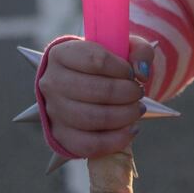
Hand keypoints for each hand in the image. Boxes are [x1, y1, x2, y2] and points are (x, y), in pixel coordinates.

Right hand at [39, 36, 154, 157]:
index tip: (132, 73)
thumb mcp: (122, 48)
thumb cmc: (103, 65)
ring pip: (92, 118)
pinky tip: (130, 130)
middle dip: (127, 93)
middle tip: (138, 93)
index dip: (122, 69)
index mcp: (61, 54)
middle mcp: (51, 82)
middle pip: (96, 90)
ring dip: (125, 115)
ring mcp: (53, 111)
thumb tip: (142, 72)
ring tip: (137, 109)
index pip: (96, 60)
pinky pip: (88, 144)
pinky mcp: (60, 136)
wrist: (81, 85)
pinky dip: (115, 140)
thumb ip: (139, 51)